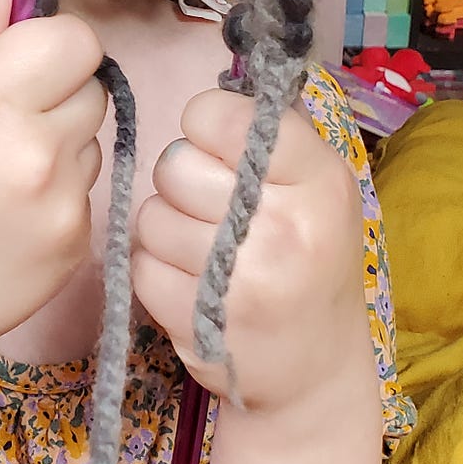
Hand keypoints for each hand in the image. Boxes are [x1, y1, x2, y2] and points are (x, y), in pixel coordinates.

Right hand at [0, 0, 106, 381]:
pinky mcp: (77, 244)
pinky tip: (6, 215)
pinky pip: (88, 188)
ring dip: (60, 141)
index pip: (75, 38)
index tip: (18, 63)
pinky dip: (57, 193)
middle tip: (0, 122)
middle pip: (93, 83)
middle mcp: (32, 149)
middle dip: (56, 90)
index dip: (49, 43)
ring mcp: (61, 202)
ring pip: (94, 135)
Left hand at [131, 88, 377, 419]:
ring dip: (165, 229)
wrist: (316, 373)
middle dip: (182, 183)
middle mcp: (286, 226)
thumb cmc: (311, 265)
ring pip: (150, 215)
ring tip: (203, 251)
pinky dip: (155, 271)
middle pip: (175, 164)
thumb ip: (275, 140)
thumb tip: (217, 90)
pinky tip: (192, 285)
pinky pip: (140, 265)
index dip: (206, 129)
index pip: (221, 116)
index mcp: (319, 180)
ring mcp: (241, 279)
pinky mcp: (199, 321)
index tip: (220, 153)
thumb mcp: (321, 193)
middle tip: (212, 210)